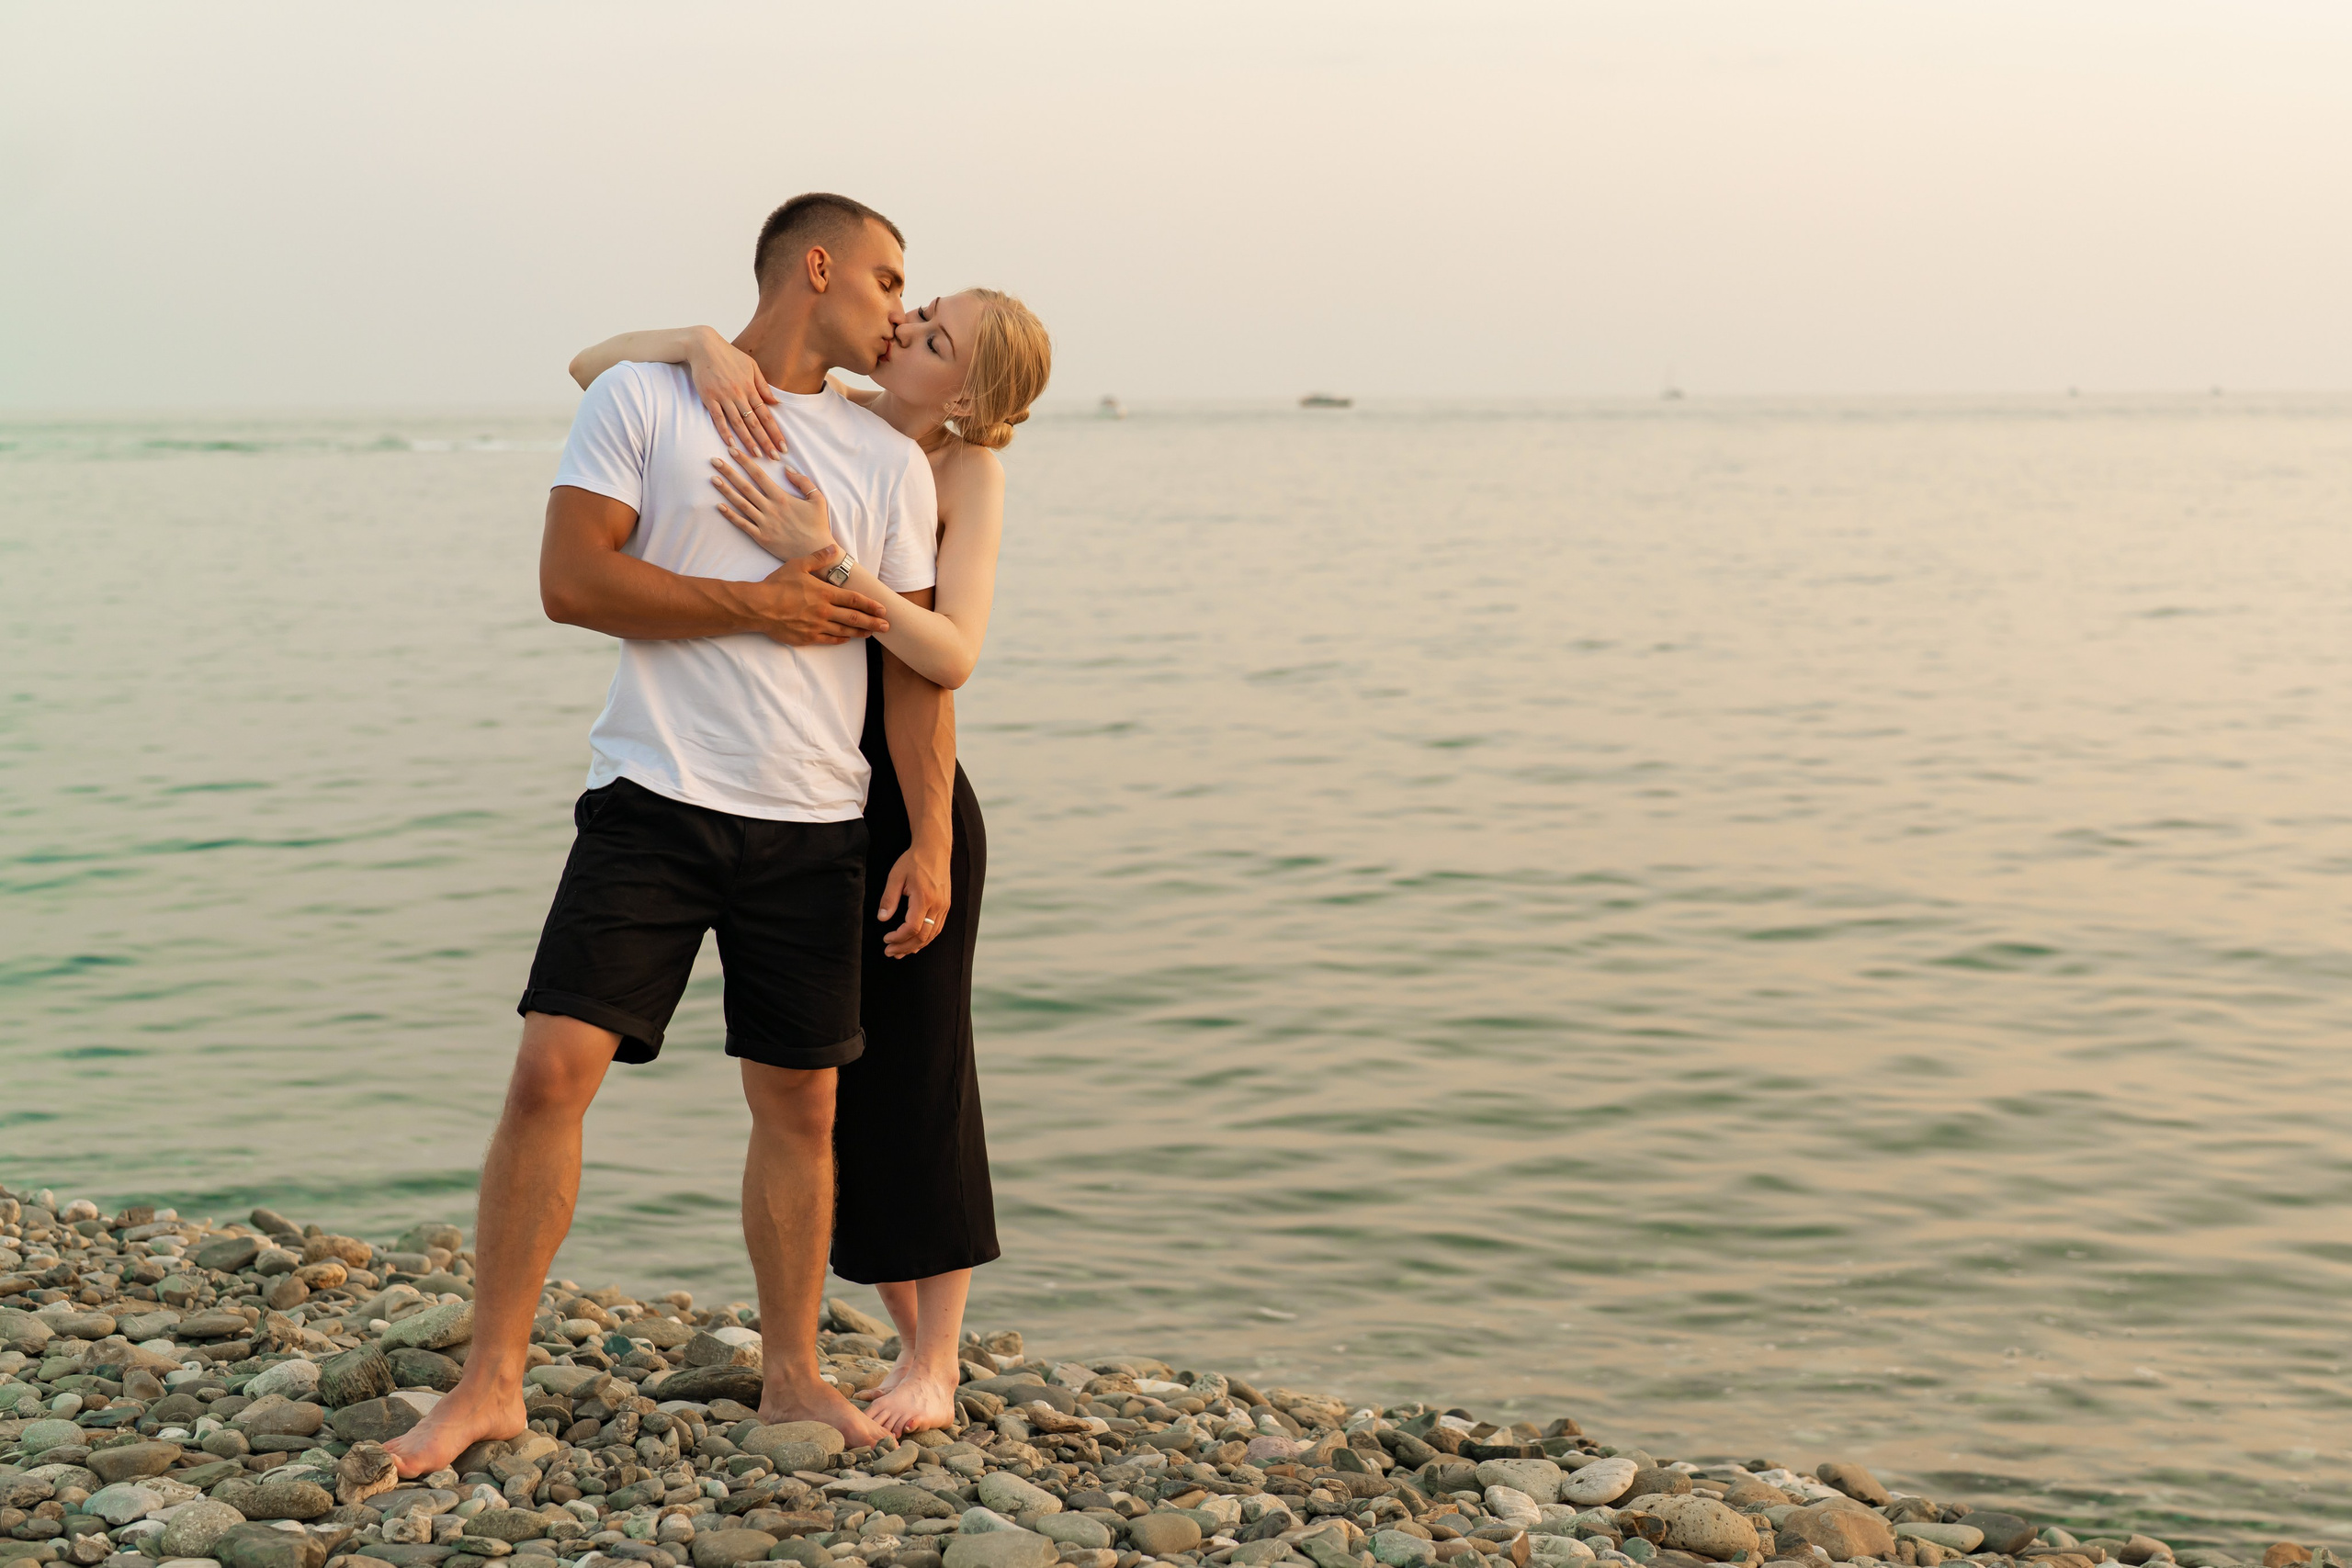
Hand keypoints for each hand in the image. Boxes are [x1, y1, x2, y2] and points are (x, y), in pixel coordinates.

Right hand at [686, 329, 782, 456]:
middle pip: (755, 423)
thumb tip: (776, 402)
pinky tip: (731, 445)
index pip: (766, 415)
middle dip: (766, 442)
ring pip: (739, 423)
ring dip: (748, 441)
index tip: (783, 447)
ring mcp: (723, 397)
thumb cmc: (729, 355)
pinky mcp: (709, 398)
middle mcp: (739, 394)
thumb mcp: (751, 366)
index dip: (775, 432)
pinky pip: (718, 418)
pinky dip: (725, 432)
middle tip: (775, 458)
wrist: (704, 346)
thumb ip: (763, 385)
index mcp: (751, 387)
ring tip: (757, 456)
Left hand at [712, 450, 836, 563]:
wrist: (815, 552)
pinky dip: (730, 516)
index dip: (745, 462)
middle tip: (714, 460)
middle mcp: (770, 509)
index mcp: (782, 497)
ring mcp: (764, 524)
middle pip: (745, 487)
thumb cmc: (818, 525)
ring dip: (726, 491)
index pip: (759, 475)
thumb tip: (787, 469)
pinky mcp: (761, 537)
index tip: (733, 451)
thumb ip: (803, 482)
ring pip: (740, 504)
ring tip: (713, 478)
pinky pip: (742, 525)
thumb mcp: (818, 499)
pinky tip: (719, 506)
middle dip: (729, 472)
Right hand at [757, 558, 887, 645]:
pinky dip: (840, 639)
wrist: (759, 606)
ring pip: (844, 630)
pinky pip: (829, 640)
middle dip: (872, 622)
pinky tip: (848, 639)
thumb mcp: (798, 565)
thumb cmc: (777, 584)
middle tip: (887, 627)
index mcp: (824, 593)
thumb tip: (833, 549)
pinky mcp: (807, 637)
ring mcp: (817, 626)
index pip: (854, 599)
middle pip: (854, 617)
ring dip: (860, 632)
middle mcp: (824, 611)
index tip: (882, 609)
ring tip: (872, 633)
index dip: (870, 605)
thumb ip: (818, 558)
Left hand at [878, 841, 950, 957]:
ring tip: (900, 952)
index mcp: (924, 898)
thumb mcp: (895, 876)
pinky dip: (925, 939)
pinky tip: (915, 942)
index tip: (886, 939)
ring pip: (932, 935)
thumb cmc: (914, 861)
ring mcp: (944, 906)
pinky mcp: (946, 905)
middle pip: (923, 936)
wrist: (935, 849)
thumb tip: (882, 918)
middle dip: (905, 947)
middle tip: (889, 952)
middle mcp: (938, 905)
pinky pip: (937, 928)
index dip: (898, 938)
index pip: (912, 927)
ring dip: (916, 946)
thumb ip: (889, 898)